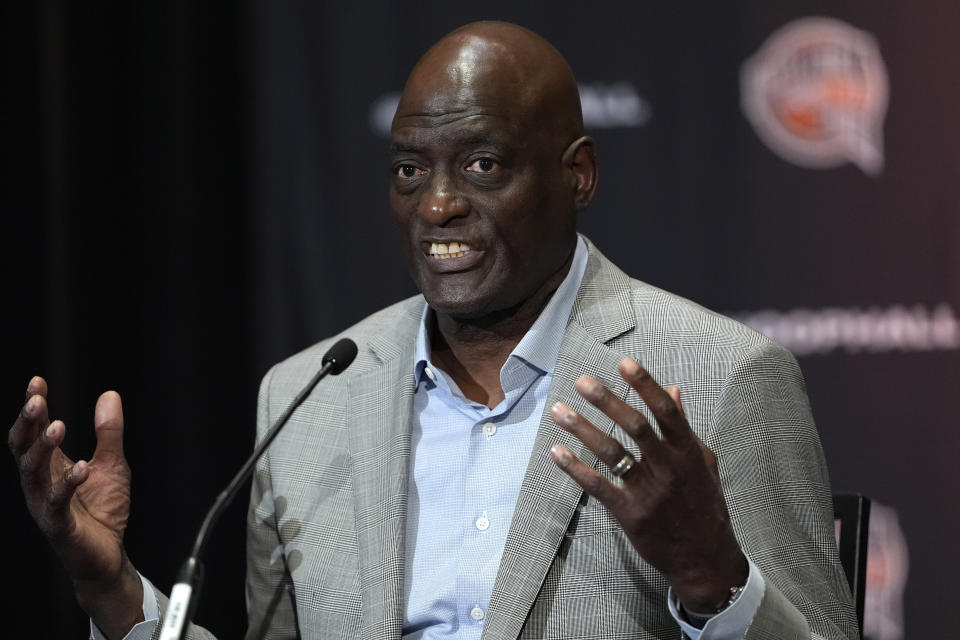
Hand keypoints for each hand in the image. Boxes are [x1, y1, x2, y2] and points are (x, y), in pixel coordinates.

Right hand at [8, 376, 142, 637]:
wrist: (108, 556)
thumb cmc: (103, 511)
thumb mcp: (113, 464)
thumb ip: (109, 432)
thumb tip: (109, 395)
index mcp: (50, 467)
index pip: (34, 432)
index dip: (33, 408)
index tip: (37, 382)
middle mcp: (41, 483)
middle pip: (23, 448)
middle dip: (28, 423)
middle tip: (37, 400)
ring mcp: (46, 504)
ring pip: (32, 473)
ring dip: (43, 448)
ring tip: (58, 426)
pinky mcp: (59, 526)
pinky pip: (57, 503)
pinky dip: (67, 483)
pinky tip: (80, 466)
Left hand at [549, 359, 746, 612]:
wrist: (705, 558)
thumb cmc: (703, 504)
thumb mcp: (703, 463)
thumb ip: (685, 427)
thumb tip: (673, 389)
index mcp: (688, 453)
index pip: (667, 412)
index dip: (645, 385)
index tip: (624, 363)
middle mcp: (669, 469)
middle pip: (636, 427)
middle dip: (608, 402)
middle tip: (582, 382)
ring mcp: (649, 492)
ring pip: (613, 453)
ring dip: (583, 429)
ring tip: (559, 410)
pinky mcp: (630, 514)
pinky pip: (599, 486)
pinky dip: (576, 468)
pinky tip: (556, 451)